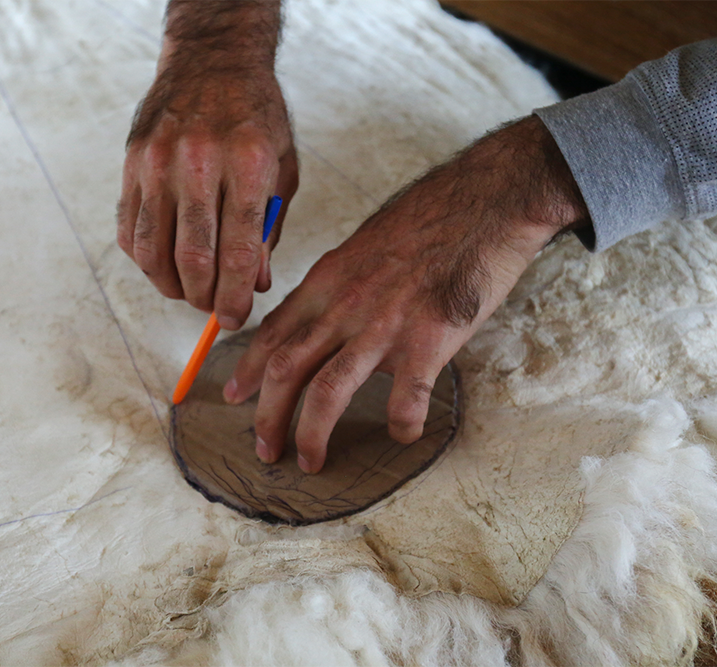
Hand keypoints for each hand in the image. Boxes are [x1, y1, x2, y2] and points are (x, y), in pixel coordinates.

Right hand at [118, 0, 297, 329]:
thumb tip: (253, 284)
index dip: (235, 297)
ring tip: (188, 291)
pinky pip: (130, 229)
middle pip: (192, 258)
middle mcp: (199, 163)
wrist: (213, 60)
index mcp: (248, 164)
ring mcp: (158, 162)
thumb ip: (269, 229)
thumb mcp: (282, 169)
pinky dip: (145, 259)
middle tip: (212, 308)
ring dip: (170, 285)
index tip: (235, 320)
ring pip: (153, 250)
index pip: (238, 252)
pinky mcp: (132, 162)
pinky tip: (163, 264)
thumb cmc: (256, 118)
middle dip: (203, 298)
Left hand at [223, 116, 588, 472]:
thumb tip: (318, 316)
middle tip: (263, 448)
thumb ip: (337, 285)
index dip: (246, 368)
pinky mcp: (428, 341)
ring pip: (327, 392)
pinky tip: (404, 434)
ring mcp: (384, 325)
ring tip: (309, 461)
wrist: (483, 200)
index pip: (272, 332)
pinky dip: (401, 425)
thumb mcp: (362, 246)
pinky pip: (406, 400)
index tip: (233, 394)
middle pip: (285, 369)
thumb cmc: (429, 220)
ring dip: (310, 434)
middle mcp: (344, 306)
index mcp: (327, 281)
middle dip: (266, 416)